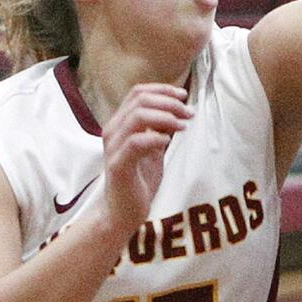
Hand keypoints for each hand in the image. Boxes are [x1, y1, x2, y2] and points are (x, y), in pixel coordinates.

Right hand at [101, 84, 192, 234]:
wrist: (122, 212)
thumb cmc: (139, 179)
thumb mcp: (153, 148)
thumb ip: (160, 128)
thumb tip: (177, 109)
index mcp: (119, 124)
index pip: (137, 93)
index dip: (162, 89)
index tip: (184, 95)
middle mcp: (112, 131)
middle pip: (139, 100)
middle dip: (169, 102)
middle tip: (189, 113)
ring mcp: (113, 148)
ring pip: (137, 117)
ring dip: (165, 117)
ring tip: (183, 126)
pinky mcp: (117, 166)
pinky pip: (135, 143)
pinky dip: (155, 138)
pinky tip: (167, 142)